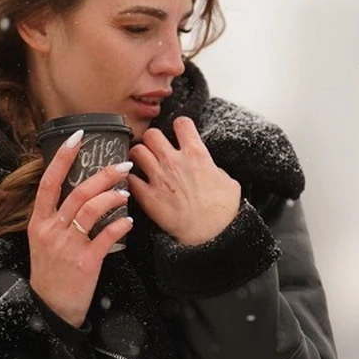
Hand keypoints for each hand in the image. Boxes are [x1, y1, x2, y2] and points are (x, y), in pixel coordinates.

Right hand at [28, 130, 133, 327]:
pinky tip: (128, 221)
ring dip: (112, 197)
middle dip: (102, 175)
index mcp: (39, 222)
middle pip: (77, 193)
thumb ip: (57, 217)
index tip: (78, 138)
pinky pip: (105, 237)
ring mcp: (67, 246)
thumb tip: (82, 191)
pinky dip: (119, 225)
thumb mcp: (44, 241)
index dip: (62, 158)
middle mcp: (51, 230)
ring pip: (91, 210)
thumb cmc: (51, 272)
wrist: (50, 309)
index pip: (49, 182)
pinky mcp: (84, 262)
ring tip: (125, 192)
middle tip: (122, 165)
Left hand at [128, 116, 240, 245]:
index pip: (182, 123)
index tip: (180, 132)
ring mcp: (159, 178)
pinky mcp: (148, 197)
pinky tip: (137, 183)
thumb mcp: (228, 181)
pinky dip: (132, 179)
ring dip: (139, 155)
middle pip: (152, 134)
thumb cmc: (222, 210)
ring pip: (137, 151)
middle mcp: (174, 161)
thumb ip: (213, 168)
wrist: (211, 235)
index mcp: (196, 154)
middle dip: (153, 139)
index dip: (180, 126)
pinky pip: (130, 179)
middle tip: (156, 148)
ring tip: (143, 162)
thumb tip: (208, 168)